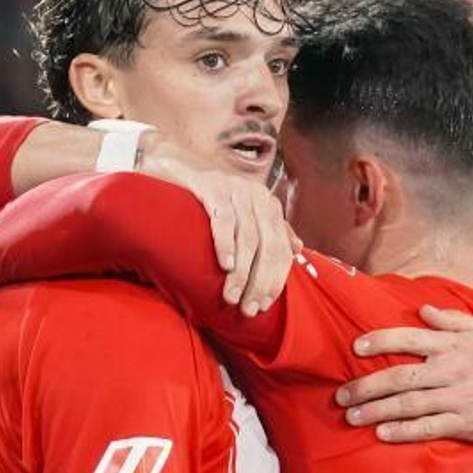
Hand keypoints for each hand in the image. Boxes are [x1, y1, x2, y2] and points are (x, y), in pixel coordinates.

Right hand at [143, 144, 300, 315]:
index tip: (264, 305)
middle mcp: (257, 196)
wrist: (175, 164)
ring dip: (241, 272)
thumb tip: (297, 249)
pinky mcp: (213, 186)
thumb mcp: (244, 213)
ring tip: (232, 297)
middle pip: (268, 246)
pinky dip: (226, 244)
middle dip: (260, 281)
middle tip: (248, 308)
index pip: (281, 249)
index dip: (276, 280)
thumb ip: (272, 230)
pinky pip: (224, 219)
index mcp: (269, 205)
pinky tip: (225, 266)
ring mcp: (236, 189)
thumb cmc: (210, 197)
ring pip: (247, 237)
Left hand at [339, 306, 472, 443]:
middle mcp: (451, 369)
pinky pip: (427, 428)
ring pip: (407, 404)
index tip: (356, 347)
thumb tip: (425, 310)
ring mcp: (458, 398)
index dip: (379, 341)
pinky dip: (402, 431)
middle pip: (398, 377)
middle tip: (341, 395)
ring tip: (352, 416)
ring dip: (375, 411)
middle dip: (365, 386)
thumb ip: (454, 321)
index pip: (408, 338)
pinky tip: (383, 433)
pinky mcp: (466, 424)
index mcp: (454, 345)